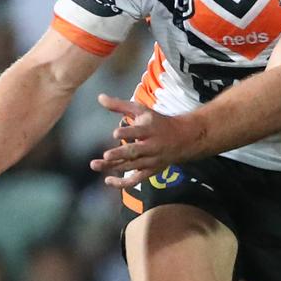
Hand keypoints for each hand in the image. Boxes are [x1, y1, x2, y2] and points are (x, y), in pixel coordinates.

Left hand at [90, 94, 204, 189]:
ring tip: (96, 165)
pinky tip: (107, 180)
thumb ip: (120, 105)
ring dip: (114, 166)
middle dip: (120, 154)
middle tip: (106, 155)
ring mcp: (151, 160)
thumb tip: (100, 98)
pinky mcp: (150, 171)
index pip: (139, 131)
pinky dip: (122, 183)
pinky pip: (136, 180)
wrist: (184, 138)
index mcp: (150, 129)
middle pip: (135, 152)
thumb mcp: (142, 110)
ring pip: (132, 166)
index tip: (115, 133)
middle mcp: (151, 146)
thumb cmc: (158, 122)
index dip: (128, 132)